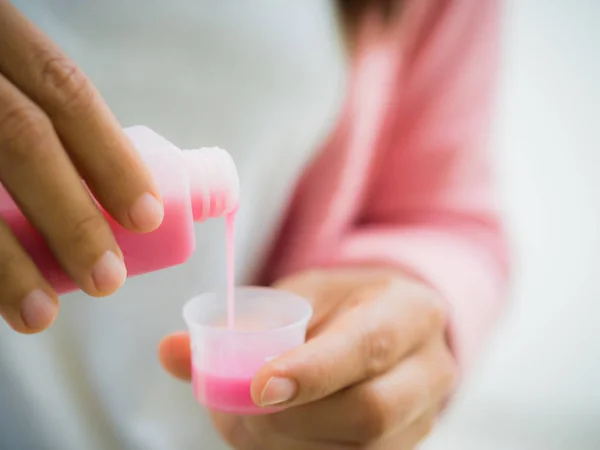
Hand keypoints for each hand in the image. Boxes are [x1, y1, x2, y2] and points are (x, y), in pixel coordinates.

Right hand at [0, 1, 162, 332]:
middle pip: (23, 139)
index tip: (146, 217)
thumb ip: (36, 110)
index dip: (112, 157)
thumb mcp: (5, 79)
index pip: (65, 90)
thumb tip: (110, 187)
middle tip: (107, 280)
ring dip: (5, 263)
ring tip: (39, 315)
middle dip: (71, 218)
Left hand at [159, 268, 457, 448]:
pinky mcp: (405, 448)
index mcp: (412, 311)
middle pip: (371, 413)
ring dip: (291, 444)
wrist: (388, 325)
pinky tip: (271, 437)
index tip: (259, 388)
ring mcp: (425, 417)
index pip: (369, 346)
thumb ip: (241, 324)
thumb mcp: (301, 294)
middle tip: (241, 409)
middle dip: (295, 419)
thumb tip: (170, 351)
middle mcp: (431, 368)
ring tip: (247, 421)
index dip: (313, 372)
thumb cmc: (341, 304)